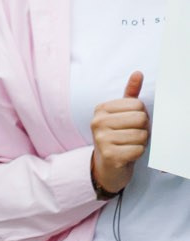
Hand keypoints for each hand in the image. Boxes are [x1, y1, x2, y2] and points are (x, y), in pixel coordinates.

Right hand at [92, 71, 147, 196]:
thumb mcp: (121, 114)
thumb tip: (138, 73)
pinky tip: (127, 155)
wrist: (106, 166)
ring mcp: (101, 139)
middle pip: (141, 118)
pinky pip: (138, 149)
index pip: (138, 105)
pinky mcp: (109, 155)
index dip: (141, 115)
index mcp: (101, 109)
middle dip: (143, 129)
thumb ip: (130, 94)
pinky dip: (137, 154)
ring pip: (141, 135)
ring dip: (140, 142)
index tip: (130, 124)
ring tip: (129, 145)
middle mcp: (97, 123)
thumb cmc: (117, 137)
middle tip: (131, 136)